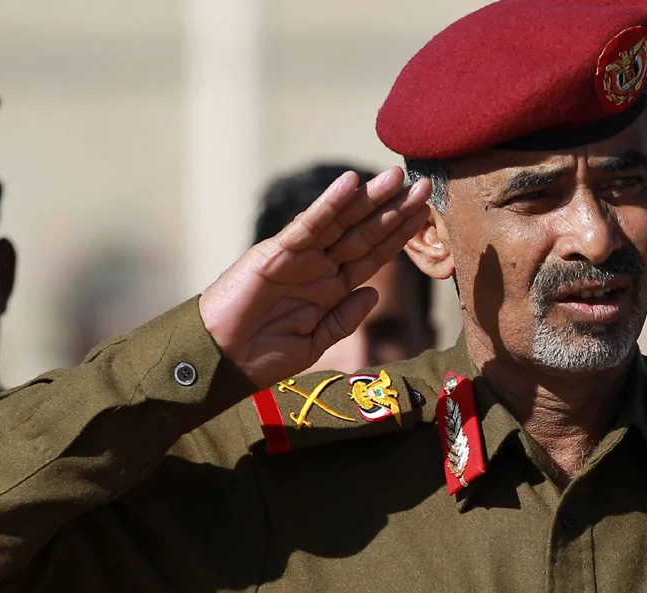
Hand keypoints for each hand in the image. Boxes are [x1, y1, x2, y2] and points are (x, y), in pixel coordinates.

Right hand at [199, 167, 431, 389]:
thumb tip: (374, 293)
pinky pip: (308, 225)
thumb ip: (344, 319)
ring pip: (341, 223)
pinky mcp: (276, 252)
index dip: (399, 236)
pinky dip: (328, 204)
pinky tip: (349, 184)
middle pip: (363, 233)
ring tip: (395, 176)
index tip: (425, 216)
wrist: (222, 362)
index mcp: (331, 289)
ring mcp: (299, 258)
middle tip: (421, 185)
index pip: (373, 256)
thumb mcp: (315, 343)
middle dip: (393, 210)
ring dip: (368, 199)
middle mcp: (319, 267)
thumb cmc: (263, 355)